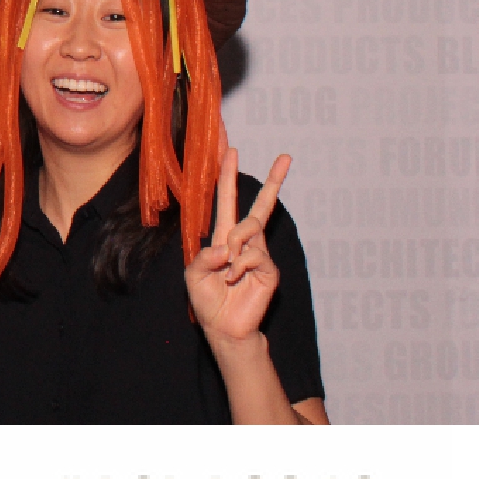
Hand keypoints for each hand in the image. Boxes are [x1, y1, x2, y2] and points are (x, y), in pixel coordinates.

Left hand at [186, 129, 291, 346]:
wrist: (224, 327)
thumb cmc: (207, 300)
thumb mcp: (193, 274)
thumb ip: (203, 256)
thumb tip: (228, 247)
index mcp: (223, 238)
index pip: (227, 202)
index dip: (228, 178)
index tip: (233, 152)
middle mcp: (244, 242)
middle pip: (260, 207)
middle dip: (274, 181)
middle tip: (286, 157)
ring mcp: (259, 254)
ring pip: (249, 230)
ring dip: (232, 247)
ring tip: (226, 270)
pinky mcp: (269, 270)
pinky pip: (253, 256)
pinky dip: (238, 267)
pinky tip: (234, 279)